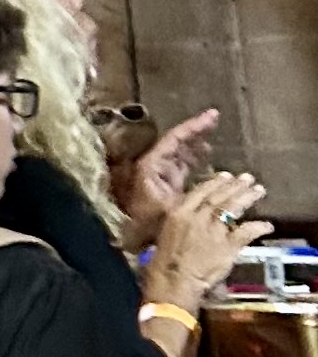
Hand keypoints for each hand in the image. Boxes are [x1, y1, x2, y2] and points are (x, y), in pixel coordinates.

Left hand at [121, 109, 218, 239]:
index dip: (194, 126)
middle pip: (177, 142)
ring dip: (196, 146)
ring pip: (180, 153)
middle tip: (215, 120)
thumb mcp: (172, 208)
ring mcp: (161, 174)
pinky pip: (182, 166)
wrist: (135, 241)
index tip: (212, 115)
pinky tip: (208, 160)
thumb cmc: (150, 223)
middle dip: (196, 131)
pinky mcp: (167, 185)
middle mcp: (155, 166)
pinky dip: (195, 160)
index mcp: (152, 165)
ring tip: (213, 140)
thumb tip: (221, 183)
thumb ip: (194, 196)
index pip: (175, 138)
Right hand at [144, 165, 269, 309]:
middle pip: (219, 197)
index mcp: (180, 213)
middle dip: (235, 186)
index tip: (226, 176)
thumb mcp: (167, 233)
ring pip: (233, 208)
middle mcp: (197, 217)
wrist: (174, 280)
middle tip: (248, 178)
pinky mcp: (228, 245)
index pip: (201, 192)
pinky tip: (267, 225)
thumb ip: (181, 221)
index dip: (215, 183)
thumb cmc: (163, 261)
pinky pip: (246, 233)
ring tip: (258, 190)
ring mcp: (213, 230)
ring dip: (247, 198)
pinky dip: (258, 227)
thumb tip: (192, 215)